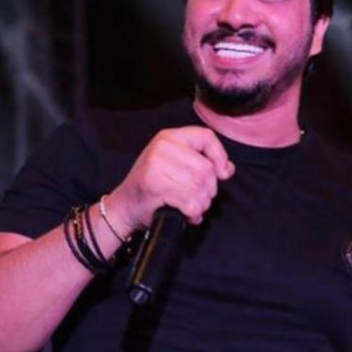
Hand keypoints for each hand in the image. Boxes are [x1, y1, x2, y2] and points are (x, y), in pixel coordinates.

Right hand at [106, 126, 234, 231]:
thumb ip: (201, 163)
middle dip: (209, 190)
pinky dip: (193, 213)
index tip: (221, 173)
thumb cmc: (152, 188)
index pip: (207, 137)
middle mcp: (163, 146)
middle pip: (207, 168)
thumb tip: (228, 169)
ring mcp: (157, 164)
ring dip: (202, 203)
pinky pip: (190, 201)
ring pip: (201, 186)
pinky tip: (187, 214)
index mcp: (169, 137)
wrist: (124, 207)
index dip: (220, 156)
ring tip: (192, 207)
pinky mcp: (155, 184)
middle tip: (199, 199)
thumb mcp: (175, 166)